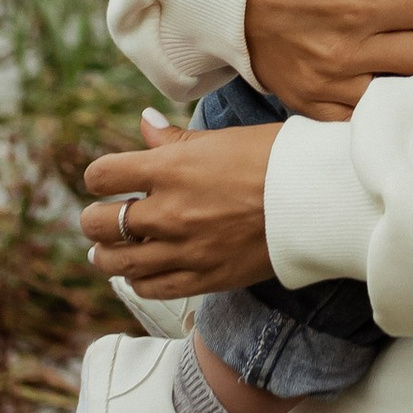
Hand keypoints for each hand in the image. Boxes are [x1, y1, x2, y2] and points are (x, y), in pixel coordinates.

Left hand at [81, 106, 279, 300]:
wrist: (317, 199)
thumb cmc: (273, 158)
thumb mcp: (220, 139)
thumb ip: (173, 139)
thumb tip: (143, 123)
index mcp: (170, 169)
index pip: (103, 175)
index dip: (98, 177)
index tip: (105, 180)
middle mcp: (169, 212)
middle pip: (100, 223)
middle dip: (94, 219)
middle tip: (100, 218)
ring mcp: (185, 250)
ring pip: (118, 262)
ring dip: (105, 255)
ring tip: (106, 251)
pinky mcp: (204, 278)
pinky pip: (151, 288)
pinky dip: (136, 280)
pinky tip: (138, 272)